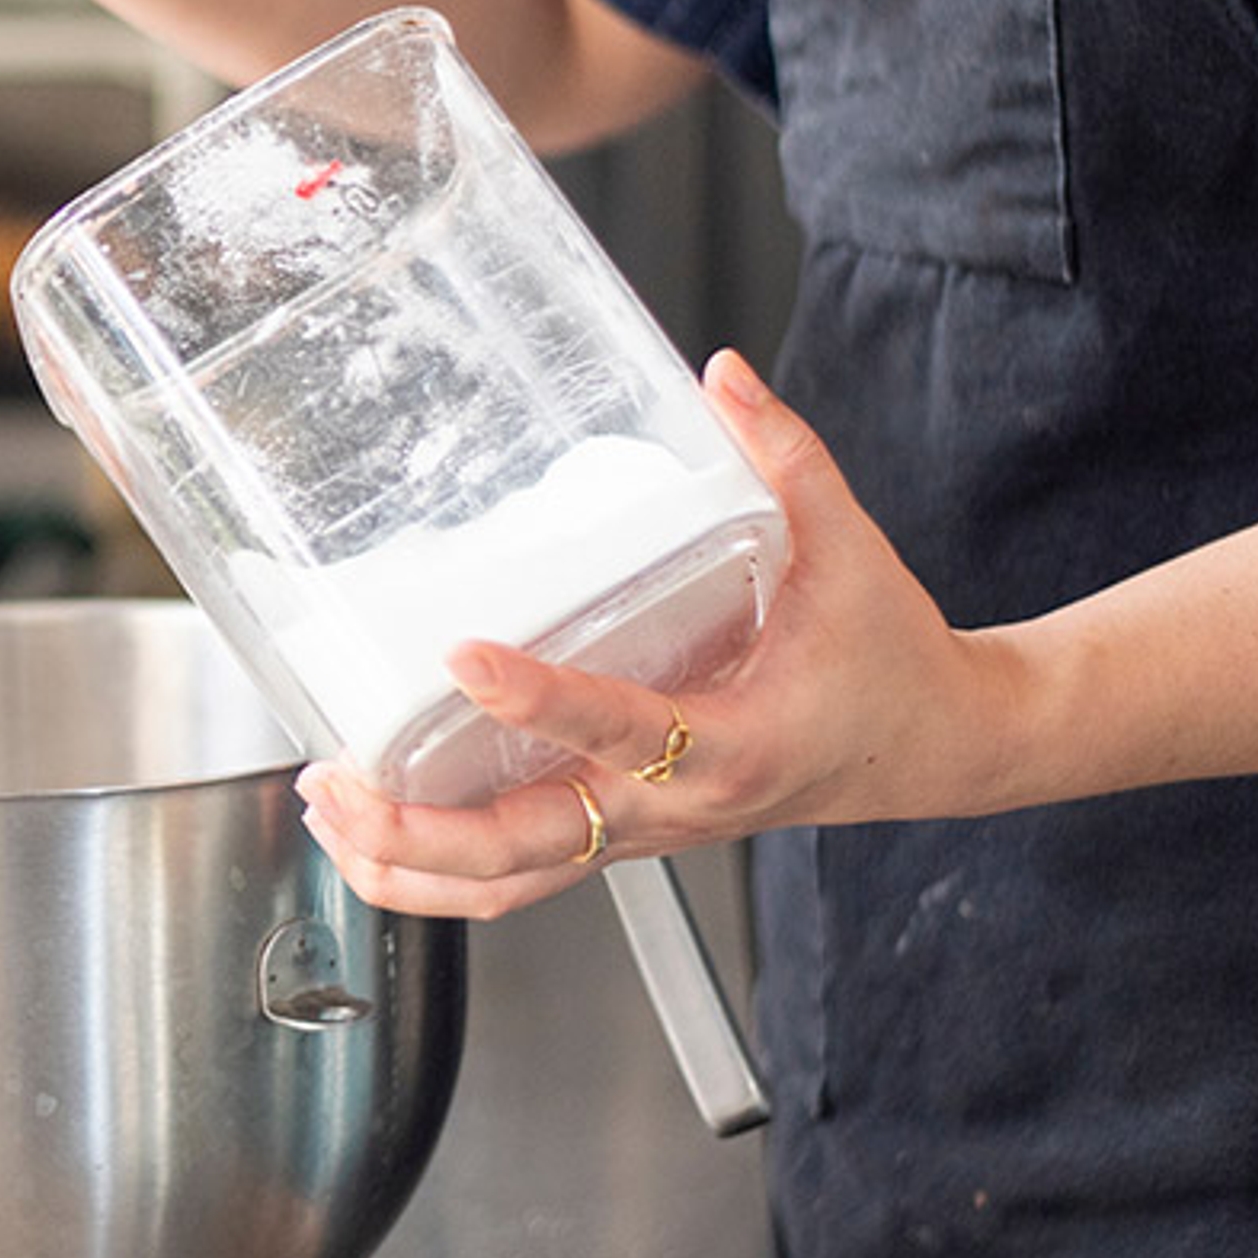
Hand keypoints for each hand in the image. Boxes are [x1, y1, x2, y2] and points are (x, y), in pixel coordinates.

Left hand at [295, 350, 1025, 918]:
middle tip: (340, 778)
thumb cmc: (889, 660)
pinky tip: (371, 828)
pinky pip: (518, 877)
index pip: (620, 731)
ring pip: (508, 885)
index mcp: (732, 741)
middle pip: (527, 850)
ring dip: (408, 864)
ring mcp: (640, 835)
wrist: (932, 750)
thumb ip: (785, 457)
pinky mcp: (620, 838)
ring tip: (326, 805)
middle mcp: (673, 807)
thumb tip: (721, 372)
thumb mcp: (850, 550)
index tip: (463, 656)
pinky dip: (435, 869)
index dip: (538, 701)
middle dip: (420, 831)